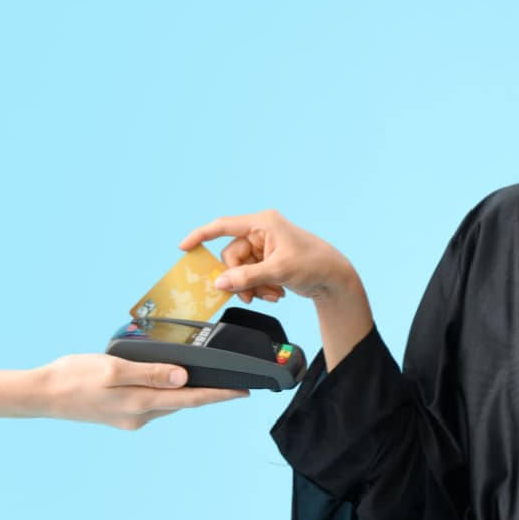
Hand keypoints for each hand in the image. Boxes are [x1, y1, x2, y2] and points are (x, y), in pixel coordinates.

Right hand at [32, 354, 246, 430]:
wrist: (41, 394)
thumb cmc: (74, 377)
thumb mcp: (114, 368)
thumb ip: (150, 372)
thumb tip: (184, 378)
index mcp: (140, 403)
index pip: (191, 399)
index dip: (220, 395)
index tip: (244, 392)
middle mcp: (139, 415)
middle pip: (183, 402)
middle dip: (209, 393)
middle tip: (233, 382)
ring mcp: (130, 418)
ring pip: (168, 403)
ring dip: (187, 393)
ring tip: (209, 380)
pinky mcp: (121, 414)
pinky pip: (153, 402)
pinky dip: (166, 393)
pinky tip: (169, 381)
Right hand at [180, 209, 355, 303]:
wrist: (335, 279)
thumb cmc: (315, 264)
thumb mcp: (279, 271)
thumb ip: (247, 277)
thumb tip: (220, 282)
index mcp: (263, 223)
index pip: (224, 225)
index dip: (201, 235)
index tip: (183, 247)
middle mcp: (261, 232)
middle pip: (231, 257)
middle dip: (240, 279)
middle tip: (252, 295)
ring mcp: (263, 248)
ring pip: (240, 270)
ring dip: (252, 287)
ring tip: (271, 295)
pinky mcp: (267, 262)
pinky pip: (250, 276)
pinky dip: (259, 288)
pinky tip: (275, 293)